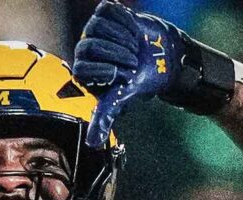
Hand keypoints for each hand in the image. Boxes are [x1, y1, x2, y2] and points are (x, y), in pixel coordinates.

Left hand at [72, 1, 225, 144]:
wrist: (159, 57)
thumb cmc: (137, 80)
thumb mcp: (120, 99)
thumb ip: (104, 117)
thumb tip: (92, 144)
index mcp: (83, 70)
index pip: (82, 67)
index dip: (105, 70)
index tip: (123, 75)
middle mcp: (84, 49)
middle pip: (89, 45)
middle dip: (116, 54)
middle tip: (132, 60)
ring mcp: (94, 29)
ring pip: (98, 25)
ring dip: (122, 37)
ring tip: (133, 46)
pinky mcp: (105, 13)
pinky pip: (109, 10)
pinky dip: (125, 20)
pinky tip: (133, 30)